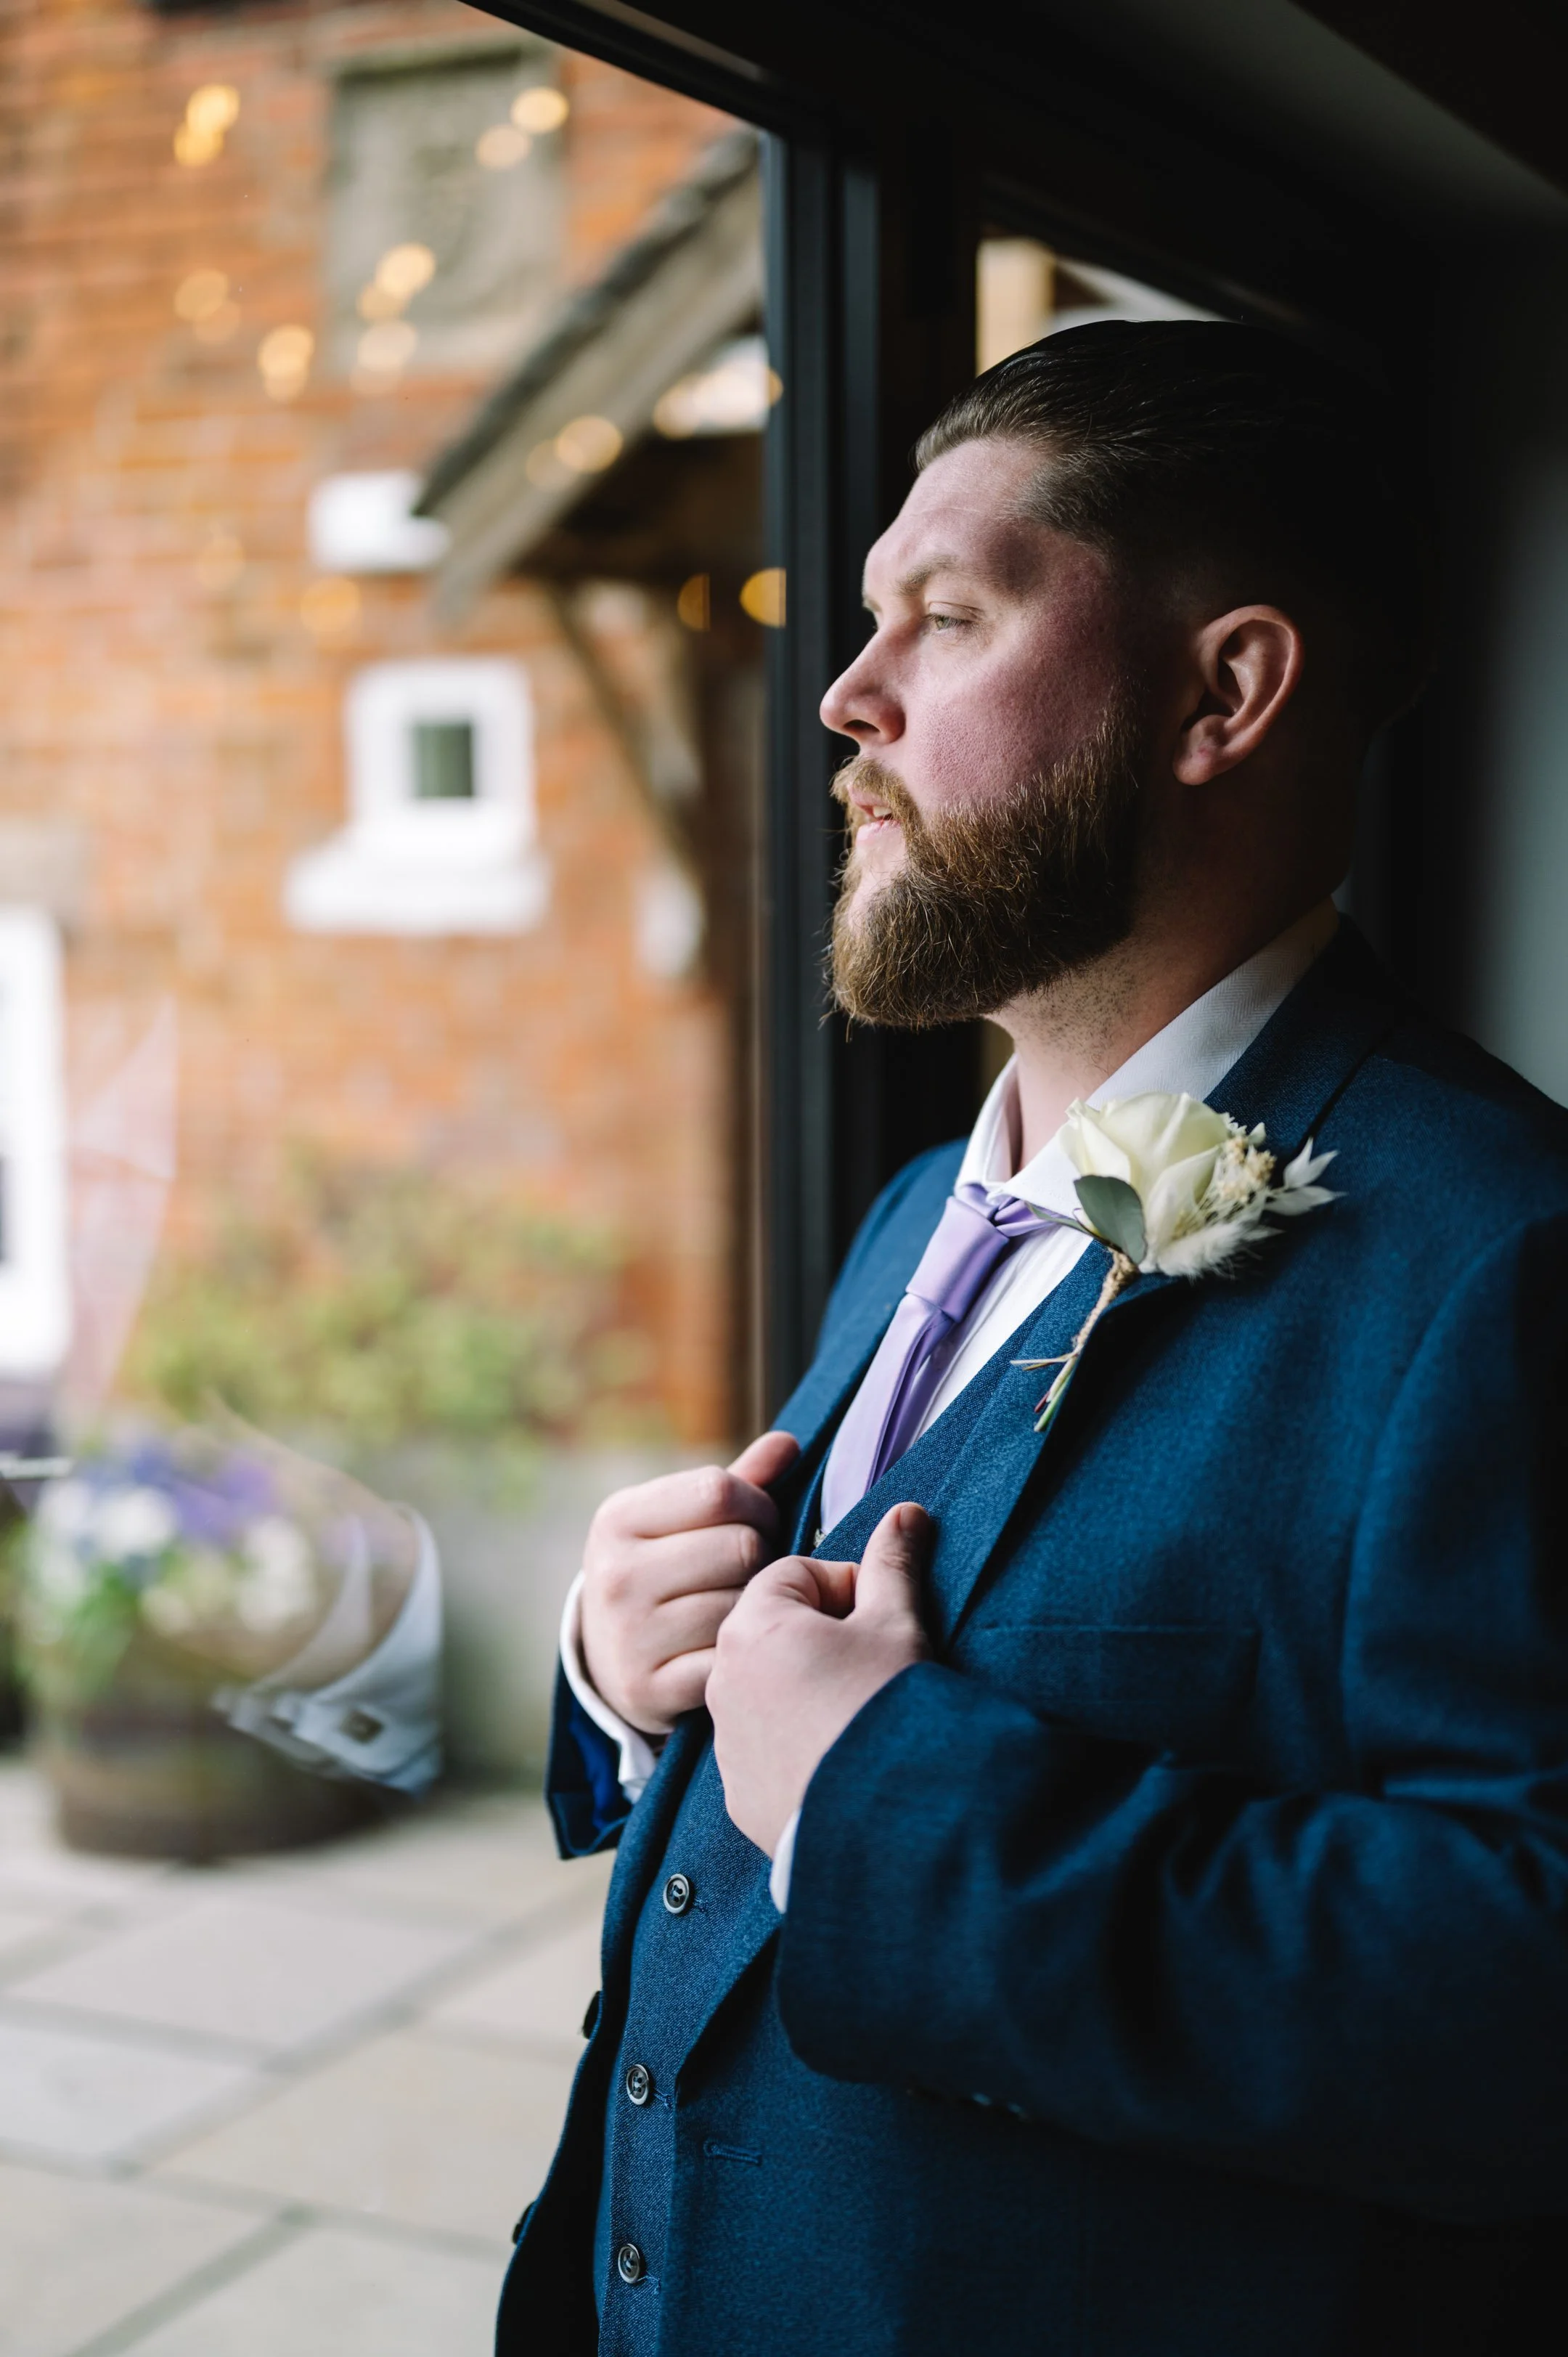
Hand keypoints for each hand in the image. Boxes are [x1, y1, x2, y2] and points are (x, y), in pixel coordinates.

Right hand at [579, 1429, 800, 1735]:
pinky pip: (732, 1661)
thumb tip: (789, 1444)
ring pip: (743, 1606)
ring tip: (742, 1607)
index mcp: (618, 1519)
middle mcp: (614, 1574)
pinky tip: (733, 1651)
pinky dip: (743, 1657)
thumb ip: (738, 1482)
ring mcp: (628, 1635)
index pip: (721, 1491)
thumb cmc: (666, 1571)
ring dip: (758, 1608)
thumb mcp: (682, 1520)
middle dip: (763, 1557)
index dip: (757, 1505)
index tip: (756, 1523)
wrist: (610, 1660)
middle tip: (752, 1572)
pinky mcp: (647, 1688)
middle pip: (741, 1547)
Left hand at [708, 1501, 931, 1857]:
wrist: (886, 1821)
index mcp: (753, 1626)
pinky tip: (839, 1756)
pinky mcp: (738, 1791)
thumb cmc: (888, 1709)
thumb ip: (894, 1563)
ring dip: (806, 1688)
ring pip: (767, 1689)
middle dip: (822, 1636)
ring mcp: (726, 1740)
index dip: (846, 1590)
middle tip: (872, 1665)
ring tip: (857, 1713)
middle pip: (776, 1630)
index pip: (795, 1574)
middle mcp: (723, 1679)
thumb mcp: (899, 1624)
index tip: (878, 1622)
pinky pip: (764, 1747)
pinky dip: (795, 1743)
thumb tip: (905, 1513)